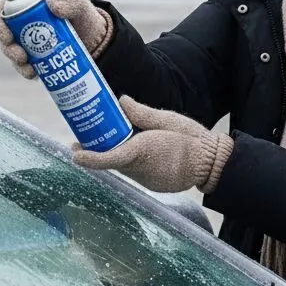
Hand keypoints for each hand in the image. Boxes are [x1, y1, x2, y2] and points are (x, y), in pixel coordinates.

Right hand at [0, 0, 110, 78]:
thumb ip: (71, 0)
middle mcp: (23, 10)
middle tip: (8, 40)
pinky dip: (21, 67)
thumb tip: (51, 5)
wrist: (90, 44)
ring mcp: (22, 32)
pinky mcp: (27, 52)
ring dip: (9, 51)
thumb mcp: (81, 5)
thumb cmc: (83, 17)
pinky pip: (17, 61)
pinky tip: (31, 72)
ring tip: (23, 60)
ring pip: (5, 41)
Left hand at [72, 96, 233, 193]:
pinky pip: (134, 171)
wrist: (212, 163)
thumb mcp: (166, 119)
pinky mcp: (153, 183)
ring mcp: (147, 179)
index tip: (74, 152)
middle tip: (81, 138)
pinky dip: (127, 160)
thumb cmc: (191, 139)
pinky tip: (129, 148)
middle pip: (112, 160)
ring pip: (122, 166)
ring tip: (102, 138)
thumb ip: (141, 112)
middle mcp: (141, 169)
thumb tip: (120, 101)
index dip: (89, 157)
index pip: (110, 157)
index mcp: (143, 151)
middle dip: (96, 150)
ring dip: (113, 154)